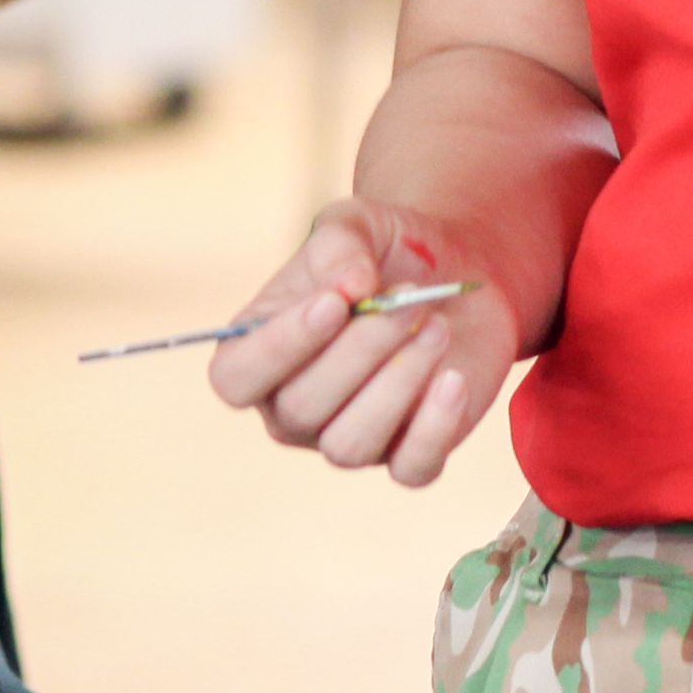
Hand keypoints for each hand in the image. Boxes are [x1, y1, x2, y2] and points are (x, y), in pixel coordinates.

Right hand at [208, 196, 519, 485]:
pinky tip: (453, 379)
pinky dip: (434, 429)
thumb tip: (350, 287)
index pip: (236, 378)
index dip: (278, 349)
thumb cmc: (389, 251)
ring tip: (434, 326)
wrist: (456, 273)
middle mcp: (291, 407)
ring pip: (350, 445)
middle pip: (301, 409)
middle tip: (409, 299)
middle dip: (360, 351)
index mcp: (256, 351)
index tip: (334, 305)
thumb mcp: (357, 223)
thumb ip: (340, 244)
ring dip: (398, 384)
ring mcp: (347, 436)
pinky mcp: (408, 453)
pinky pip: (411, 469)